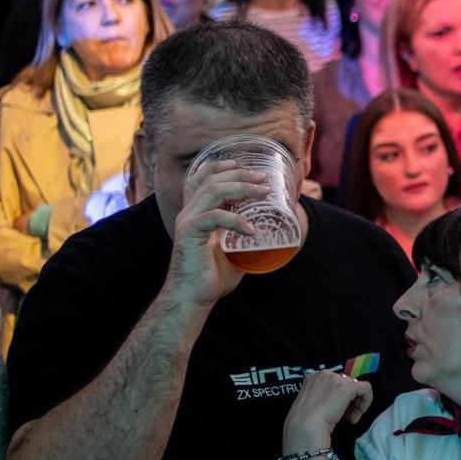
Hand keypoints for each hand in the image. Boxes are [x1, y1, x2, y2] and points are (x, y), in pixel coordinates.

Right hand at [161, 159, 270, 316]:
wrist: (193, 297)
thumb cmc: (212, 276)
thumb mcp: (233, 251)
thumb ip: (244, 238)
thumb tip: (273, 233)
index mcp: (195, 214)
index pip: (199, 180)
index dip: (217, 167)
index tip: (239, 162)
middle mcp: (188, 214)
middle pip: (210, 180)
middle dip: (238, 174)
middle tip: (262, 177)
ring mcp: (187, 223)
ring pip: (212, 191)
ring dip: (241, 188)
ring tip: (263, 192)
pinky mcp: (189, 235)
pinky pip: (214, 217)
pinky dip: (235, 219)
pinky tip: (250, 229)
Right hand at [283, 370, 373, 452]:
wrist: (305, 426)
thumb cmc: (304, 422)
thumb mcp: (311, 404)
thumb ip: (322, 397)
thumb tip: (336, 402)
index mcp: (313, 377)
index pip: (334, 383)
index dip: (338, 398)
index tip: (335, 412)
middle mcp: (325, 374)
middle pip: (346, 384)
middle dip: (348, 401)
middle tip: (344, 417)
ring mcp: (337, 379)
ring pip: (356, 387)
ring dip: (355, 404)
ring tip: (349, 419)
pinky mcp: (349, 386)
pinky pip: (366, 389)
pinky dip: (366, 402)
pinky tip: (356, 415)